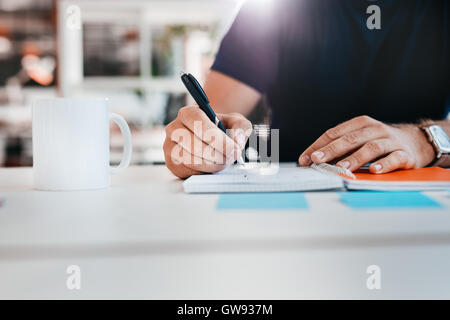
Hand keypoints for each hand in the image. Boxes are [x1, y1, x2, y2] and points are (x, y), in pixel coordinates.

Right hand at [164, 106, 251, 178]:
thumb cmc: (220, 128)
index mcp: (188, 113)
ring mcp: (170, 146)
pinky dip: (204, 171)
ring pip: (193, 161)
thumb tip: (237, 140)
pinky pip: (188, 171)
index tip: (234, 148)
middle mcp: (174, 128)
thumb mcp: (235, 122)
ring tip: (223, 161)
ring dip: (213, 165)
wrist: (207, 136)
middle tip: (231, 157)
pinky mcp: (171, 163)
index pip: (200, 126)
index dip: (219, 140)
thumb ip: (241, 127)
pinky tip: (212, 165)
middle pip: (196, 146)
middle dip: (218, 155)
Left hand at [298, 115, 434, 172]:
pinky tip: (374, 171)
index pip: (334, 133)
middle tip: (318, 159)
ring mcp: (390, 141)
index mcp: (360, 124)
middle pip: (350, 139)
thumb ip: (339, 147)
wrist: (416, 142)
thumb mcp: (359, 139)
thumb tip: (312, 161)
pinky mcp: (405, 154)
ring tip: (342, 168)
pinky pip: (394, 158)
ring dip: (355, 158)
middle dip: (332, 149)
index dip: (318, 146)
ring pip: (371, 148)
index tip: (305, 159)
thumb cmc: (379, 142)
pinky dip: (384, 164)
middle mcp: (375, 129)